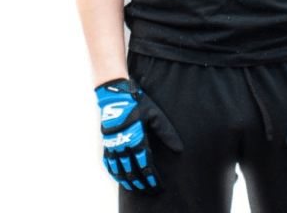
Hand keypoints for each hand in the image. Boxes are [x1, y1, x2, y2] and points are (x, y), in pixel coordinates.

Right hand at [95, 78, 182, 192]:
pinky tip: (120, 178)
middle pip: (133, 172)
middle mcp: (124, 146)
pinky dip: (115, 174)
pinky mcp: (107, 143)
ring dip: (129, 182)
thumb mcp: (155, 115)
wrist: (116, 95)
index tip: (158, 186)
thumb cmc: (138, 103)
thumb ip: (167, 133)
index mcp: (138, 140)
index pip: (146, 166)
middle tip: (151, 191)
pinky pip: (109, 164)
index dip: (152, 179)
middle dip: (142, 184)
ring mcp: (114, 146)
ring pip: (120, 171)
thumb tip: (179, 148)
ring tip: (137, 189)